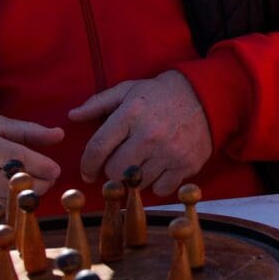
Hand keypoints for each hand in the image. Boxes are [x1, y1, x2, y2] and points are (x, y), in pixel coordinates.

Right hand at [0, 117, 63, 213]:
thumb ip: (26, 130)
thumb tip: (59, 134)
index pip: (18, 160)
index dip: (44, 166)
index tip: (55, 169)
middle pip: (15, 185)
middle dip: (39, 183)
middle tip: (45, 179)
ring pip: (7, 204)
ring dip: (24, 199)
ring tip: (27, 188)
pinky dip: (6, 211)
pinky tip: (8, 200)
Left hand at [71, 70, 213, 196]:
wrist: (206, 97)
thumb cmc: (161, 94)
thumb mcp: (128, 90)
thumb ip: (98, 103)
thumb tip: (72, 116)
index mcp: (131, 114)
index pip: (97, 149)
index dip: (87, 165)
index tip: (88, 172)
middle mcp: (150, 135)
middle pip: (114, 171)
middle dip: (111, 170)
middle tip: (118, 164)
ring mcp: (170, 152)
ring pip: (136, 183)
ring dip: (133, 177)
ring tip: (140, 163)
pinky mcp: (186, 165)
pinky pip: (160, 189)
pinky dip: (156, 184)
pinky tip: (158, 169)